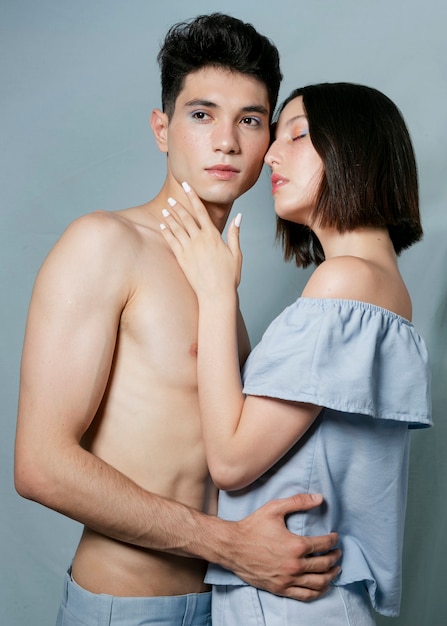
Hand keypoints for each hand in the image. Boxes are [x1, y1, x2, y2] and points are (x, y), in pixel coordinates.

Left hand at [159, 183, 242, 297]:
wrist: (216, 294)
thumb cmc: (229, 276)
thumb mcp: (236, 254)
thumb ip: (235, 234)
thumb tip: (240, 217)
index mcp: (213, 236)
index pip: (201, 211)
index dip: (193, 197)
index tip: (187, 186)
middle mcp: (199, 240)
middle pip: (186, 217)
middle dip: (179, 206)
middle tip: (172, 198)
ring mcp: (189, 249)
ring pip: (177, 228)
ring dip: (170, 217)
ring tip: (165, 209)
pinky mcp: (181, 259)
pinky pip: (172, 241)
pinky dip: (166, 232)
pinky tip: (162, 225)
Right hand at [225, 493, 340, 600]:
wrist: (232, 546)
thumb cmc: (252, 526)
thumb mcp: (274, 508)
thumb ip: (298, 502)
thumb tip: (320, 498)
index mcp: (296, 545)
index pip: (323, 544)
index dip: (333, 540)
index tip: (335, 537)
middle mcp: (294, 565)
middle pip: (324, 564)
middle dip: (335, 557)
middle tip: (338, 552)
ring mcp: (288, 579)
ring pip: (318, 582)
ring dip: (331, 576)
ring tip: (335, 569)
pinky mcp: (280, 588)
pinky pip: (305, 595)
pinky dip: (318, 591)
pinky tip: (322, 585)